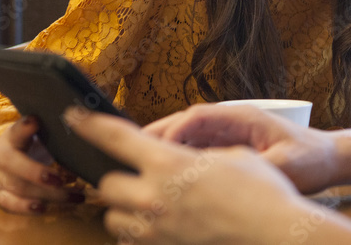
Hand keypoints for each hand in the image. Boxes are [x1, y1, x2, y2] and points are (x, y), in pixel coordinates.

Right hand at [0, 116, 83, 212]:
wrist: (11, 155)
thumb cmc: (33, 141)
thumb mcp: (40, 130)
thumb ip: (50, 126)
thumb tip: (76, 117)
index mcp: (10, 136)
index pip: (17, 130)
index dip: (24, 128)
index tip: (35, 122)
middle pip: (15, 166)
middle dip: (37, 174)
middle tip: (60, 180)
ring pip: (18, 189)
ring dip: (47, 195)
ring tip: (73, 196)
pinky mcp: (0, 195)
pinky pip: (11, 204)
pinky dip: (27, 208)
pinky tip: (44, 208)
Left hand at [66, 108, 316, 244]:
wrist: (275, 234)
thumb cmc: (263, 192)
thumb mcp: (232, 156)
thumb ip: (197, 156)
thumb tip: (188, 162)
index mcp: (169, 164)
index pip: (116, 139)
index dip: (91, 124)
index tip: (74, 117)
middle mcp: (154, 199)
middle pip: (106, 186)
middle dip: (116, 179)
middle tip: (133, 175)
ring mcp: (157, 231)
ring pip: (115, 220)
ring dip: (124, 209)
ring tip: (147, 204)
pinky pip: (135, 243)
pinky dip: (142, 232)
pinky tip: (162, 224)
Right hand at [144, 104, 337, 193]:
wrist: (325, 159)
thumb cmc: (309, 157)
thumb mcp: (286, 163)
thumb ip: (257, 164)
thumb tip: (228, 171)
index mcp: (244, 117)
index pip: (201, 116)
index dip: (175, 129)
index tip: (157, 147)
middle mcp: (231, 122)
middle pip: (185, 124)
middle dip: (157, 135)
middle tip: (129, 150)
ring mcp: (227, 135)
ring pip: (185, 138)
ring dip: (162, 149)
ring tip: (135, 164)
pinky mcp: (226, 149)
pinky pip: (194, 152)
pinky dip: (176, 161)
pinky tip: (161, 176)